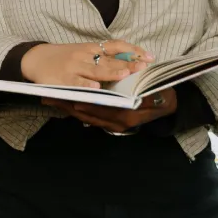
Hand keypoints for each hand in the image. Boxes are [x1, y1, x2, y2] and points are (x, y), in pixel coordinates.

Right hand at [20, 39, 152, 88]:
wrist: (35, 58)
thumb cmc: (63, 57)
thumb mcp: (83, 52)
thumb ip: (102, 57)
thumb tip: (127, 63)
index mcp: (91, 47)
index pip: (116, 46)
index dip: (133, 50)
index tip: (149, 56)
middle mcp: (84, 55)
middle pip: (109, 59)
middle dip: (127, 63)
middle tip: (142, 67)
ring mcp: (74, 67)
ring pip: (95, 70)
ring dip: (110, 72)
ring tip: (124, 74)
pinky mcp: (63, 79)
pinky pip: (76, 82)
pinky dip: (86, 85)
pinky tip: (96, 88)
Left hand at [43, 87, 177, 132]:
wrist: (169, 104)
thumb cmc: (160, 94)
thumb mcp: (153, 94)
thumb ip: (139, 97)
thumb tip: (128, 96)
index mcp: (125, 115)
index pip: (96, 109)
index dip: (79, 102)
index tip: (63, 96)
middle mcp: (117, 122)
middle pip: (86, 114)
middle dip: (67, 106)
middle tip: (48, 98)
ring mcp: (114, 123)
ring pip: (86, 117)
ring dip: (68, 108)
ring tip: (51, 100)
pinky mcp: (112, 121)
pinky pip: (91, 117)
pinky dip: (78, 110)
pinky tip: (66, 105)